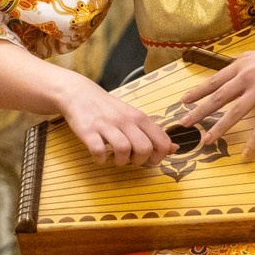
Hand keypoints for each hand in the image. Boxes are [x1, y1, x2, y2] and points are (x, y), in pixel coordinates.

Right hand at [58, 79, 173, 167]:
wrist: (79, 93)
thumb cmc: (109, 109)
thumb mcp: (133, 116)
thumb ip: (153, 133)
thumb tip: (174, 149)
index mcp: (139, 117)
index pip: (161, 141)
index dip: (159, 156)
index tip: (150, 158)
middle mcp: (125, 120)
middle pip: (144, 148)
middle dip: (140, 161)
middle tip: (131, 159)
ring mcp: (106, 125)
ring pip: (123, 150)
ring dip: (120, 162)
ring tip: (115, 158)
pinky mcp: (88, 131)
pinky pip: (98, 152)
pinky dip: (100, 160)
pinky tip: (99, 157)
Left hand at [181, 36, 254, 160]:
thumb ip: (248, 62)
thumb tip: (238, 65)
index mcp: (242, 64)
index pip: (214, 81)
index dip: (198, 92)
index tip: (184, 100)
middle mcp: (247, 76)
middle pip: (217, 97)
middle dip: (198, 111)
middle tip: (183, 123)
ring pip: (233, 113)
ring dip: (218, 128)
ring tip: (205, 140)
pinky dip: (253, 141)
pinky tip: (246, 153)